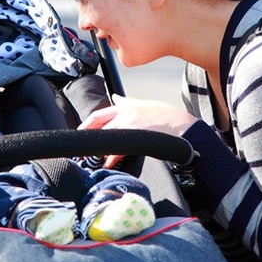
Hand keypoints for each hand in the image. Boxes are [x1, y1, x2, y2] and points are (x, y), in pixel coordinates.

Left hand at [79, 95, 196, 166]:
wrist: (181, 125)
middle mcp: (124, 112)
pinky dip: (110, 158)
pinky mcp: (134, 134)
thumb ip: (128, 101)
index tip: (82, 132)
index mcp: (126, 105)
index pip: (101, 113)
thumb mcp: (146, 103)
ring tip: (90, 159)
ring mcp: (129, 123)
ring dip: (96, 148)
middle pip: (97, 120)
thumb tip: (116, 96)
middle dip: (85, 132)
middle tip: (80, 145)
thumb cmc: (166, 115)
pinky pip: (117, 148)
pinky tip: (106, 165)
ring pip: (105, 135)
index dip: (88, 123)